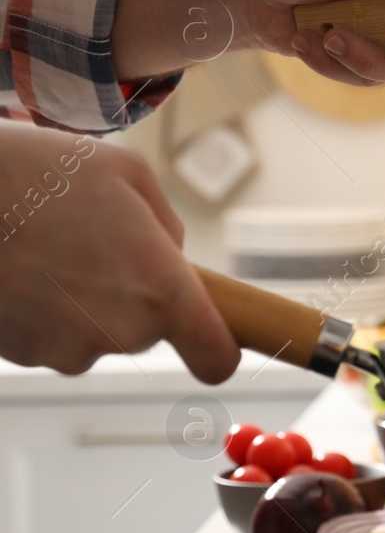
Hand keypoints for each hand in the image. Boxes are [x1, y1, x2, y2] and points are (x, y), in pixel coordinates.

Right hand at [0, 127, 238, 381]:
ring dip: (81, 301)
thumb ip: (167, 227)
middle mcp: (119, 334)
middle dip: (132, 295)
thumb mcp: (128, 176)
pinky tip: (20, 264)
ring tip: (48, 246)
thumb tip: (173, 260)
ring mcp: (64, 351)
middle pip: (147, 334)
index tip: (209, 334)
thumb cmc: (38, 173)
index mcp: (162, 292)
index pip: (215, 359)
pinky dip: (41, 309)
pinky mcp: (19, 356)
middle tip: (95, 243)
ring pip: (94, 334)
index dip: (217, 350)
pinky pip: (50, 336)